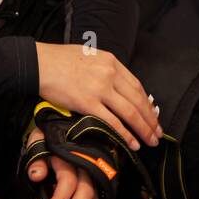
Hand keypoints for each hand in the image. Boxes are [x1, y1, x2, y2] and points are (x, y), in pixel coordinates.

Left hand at [24, 125, 98, 198]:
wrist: (63, 125)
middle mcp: (85, 162)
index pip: (68, 181)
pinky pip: (98, 197)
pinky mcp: (97, 177)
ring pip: (94, 196)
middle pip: (85, 191)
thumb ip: (35, 157)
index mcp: (69, 153)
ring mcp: (94, 170)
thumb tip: (36, 175)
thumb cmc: (47, 136)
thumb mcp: (38, 141)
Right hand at [34, 43, 161, 151]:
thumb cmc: (60, 59)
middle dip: (151, 120)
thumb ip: (105, 69)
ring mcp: (99, 88)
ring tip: (150, 141)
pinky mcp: (87, 102)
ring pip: (130, 112)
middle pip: (138, 100)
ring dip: (143, 129)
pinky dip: (125, 134)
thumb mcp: (89, 56)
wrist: (40, 63)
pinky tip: (132, 143)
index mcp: (111, 61)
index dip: (148, 104)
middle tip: (158, 134)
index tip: (153, 116)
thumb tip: (117, 86)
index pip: (137, 85)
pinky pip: (112, 121)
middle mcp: (109, 73)